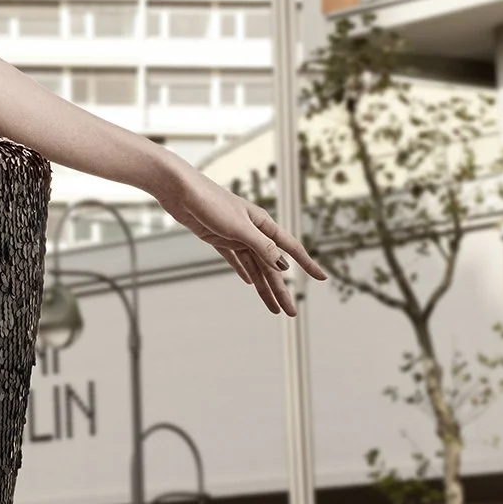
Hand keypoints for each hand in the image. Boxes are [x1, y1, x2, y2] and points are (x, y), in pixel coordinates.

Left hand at [158, 171, 325, 315]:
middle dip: (282, 290)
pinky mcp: (219, 239)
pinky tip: (250, 283)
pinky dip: (243, 272)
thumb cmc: (211, 202)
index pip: (290, 249)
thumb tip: (284, 266)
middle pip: (272, 266)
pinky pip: (236, 260)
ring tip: (273, 309)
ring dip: (264, 288)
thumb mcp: (239, 227)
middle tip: (291, 313)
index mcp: (262, 224)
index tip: (322, 278)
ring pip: (255, 267)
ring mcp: (236, 236)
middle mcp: (252, 231)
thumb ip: (262, 247)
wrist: (180, 191)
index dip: (307, 264)